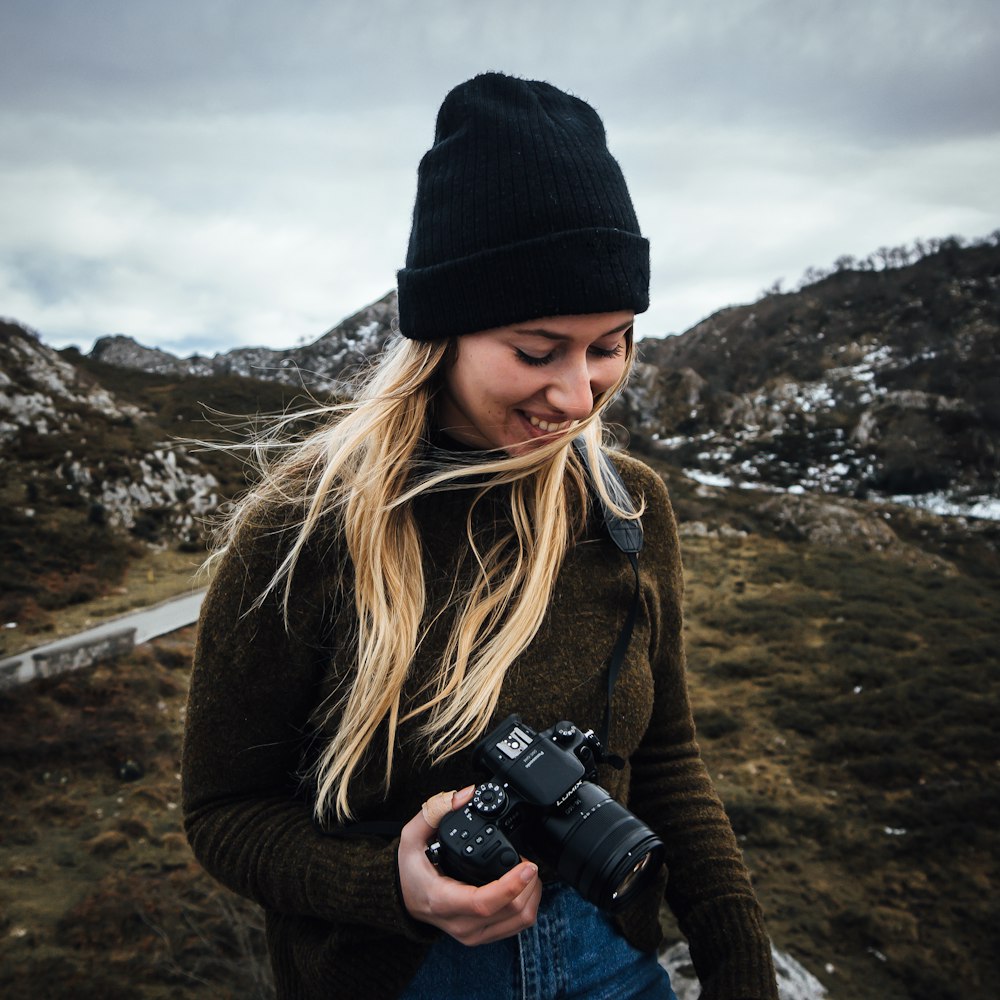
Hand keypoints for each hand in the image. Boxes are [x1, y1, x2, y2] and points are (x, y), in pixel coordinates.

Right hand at [398, 786, 540, 944]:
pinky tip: (522, 887)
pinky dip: (527, 905)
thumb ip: (436, 810)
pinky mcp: (483, 936)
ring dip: (532, 895)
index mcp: (443, 900)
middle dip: (528, 884)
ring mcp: (473, 934)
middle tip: (528, 861)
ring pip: (519, 922)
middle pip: (511, 912)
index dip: (511, 885)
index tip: (528, 866)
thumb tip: (465, 794)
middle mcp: (461, 923)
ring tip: (527, 872)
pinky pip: (516, 927)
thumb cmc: (409, 869)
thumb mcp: (411, 836)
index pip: (484, 902)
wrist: (404, 899)